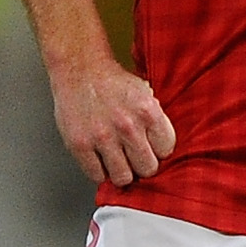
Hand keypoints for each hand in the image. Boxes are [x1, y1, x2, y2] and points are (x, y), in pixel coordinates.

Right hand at [52, 56, 175, 188]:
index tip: (150, 148)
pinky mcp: (80, 145)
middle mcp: (127, 126)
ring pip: (123, 177)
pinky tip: (100, 159)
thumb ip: (155, 121)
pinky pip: (97, 175)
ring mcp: (102, 137)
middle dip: (141, 164)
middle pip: (147, 169)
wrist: (79, 68)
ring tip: (117, 160)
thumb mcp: (144, 94)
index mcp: (148, 111)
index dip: (158, 150)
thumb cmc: (111, 83)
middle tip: (133, 157)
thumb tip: (162, 149)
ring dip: (121, 171)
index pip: (166, 151)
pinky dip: (99, 171)